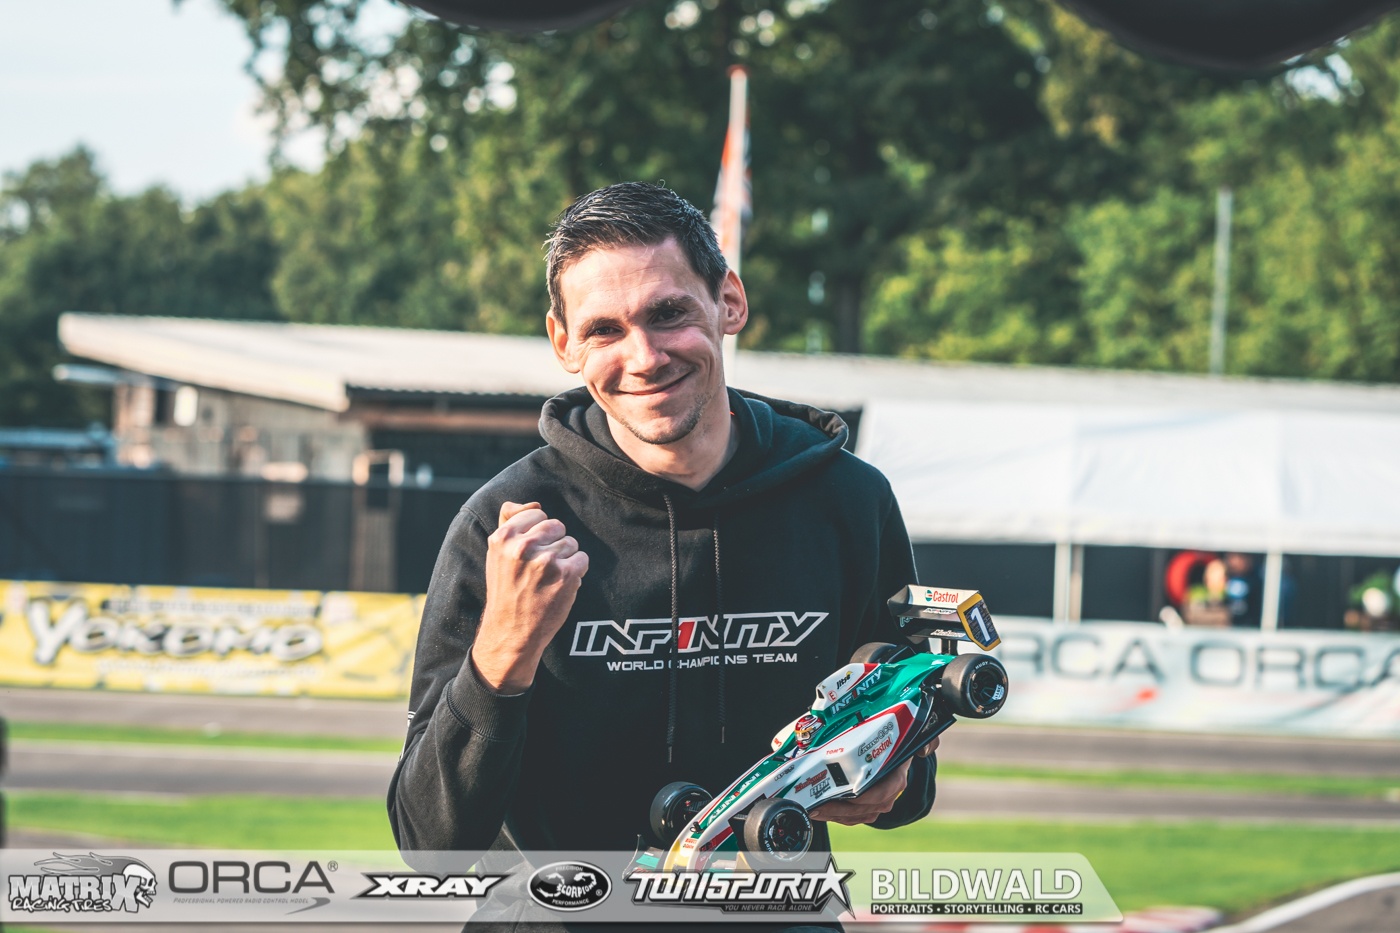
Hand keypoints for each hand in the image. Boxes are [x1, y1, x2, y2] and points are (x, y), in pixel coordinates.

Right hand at [471, 501, 588, 693]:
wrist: (511, 631)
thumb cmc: (506, 590)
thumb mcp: (497, 553)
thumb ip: (510, 521)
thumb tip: (533, 503)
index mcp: (503, 538)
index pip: (537, 514)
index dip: (539, 533)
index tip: (530, 552)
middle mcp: (523, 547)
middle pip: (557, 526)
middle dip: (554, 544)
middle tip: (540, 568)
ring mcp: (546, 561)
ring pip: (571, 543)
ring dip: (565, 560)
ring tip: (548, 579)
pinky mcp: (566, 575)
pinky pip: (582, 559)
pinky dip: (577, 572)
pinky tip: (561, 586)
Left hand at [810, 736, 938, 825]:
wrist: (899, 750)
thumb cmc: (901, 743)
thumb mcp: (916, 737)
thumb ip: (926, 740)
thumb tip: (924, 749)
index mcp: (897, 780)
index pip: (881, 794)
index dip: (863, 798)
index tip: (845, 796)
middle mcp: (887, 795)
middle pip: (862, 809)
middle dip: (839, 810)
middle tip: (817, 806)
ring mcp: (876, 803)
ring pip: (855, 816)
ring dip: (834, 815)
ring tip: (814, 810)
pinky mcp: (866, 806)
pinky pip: (851, 817)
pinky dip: (836, 817)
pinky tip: (821, 811)